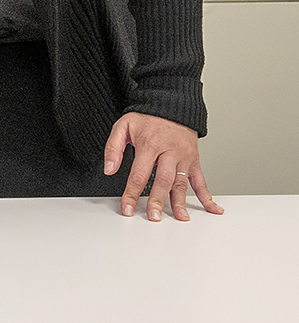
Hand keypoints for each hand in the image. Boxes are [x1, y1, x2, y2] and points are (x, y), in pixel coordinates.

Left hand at [104, 112, 222, 221]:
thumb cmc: (147, 118)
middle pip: (163, 180)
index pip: (139, 174)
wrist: (172, 105)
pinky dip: (207, 196)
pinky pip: (202, 180)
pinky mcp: (194, 160)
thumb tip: (109, 170)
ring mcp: (184, 157)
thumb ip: (113, 148)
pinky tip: (213, 209)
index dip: (132, 193)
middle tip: (153, 216)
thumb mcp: (123, 126)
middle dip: (158, 200)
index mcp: (150, 144)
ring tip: (180, 218)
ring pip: (182, 182)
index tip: (127, 208)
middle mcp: (169, 152)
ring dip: (181, 202)